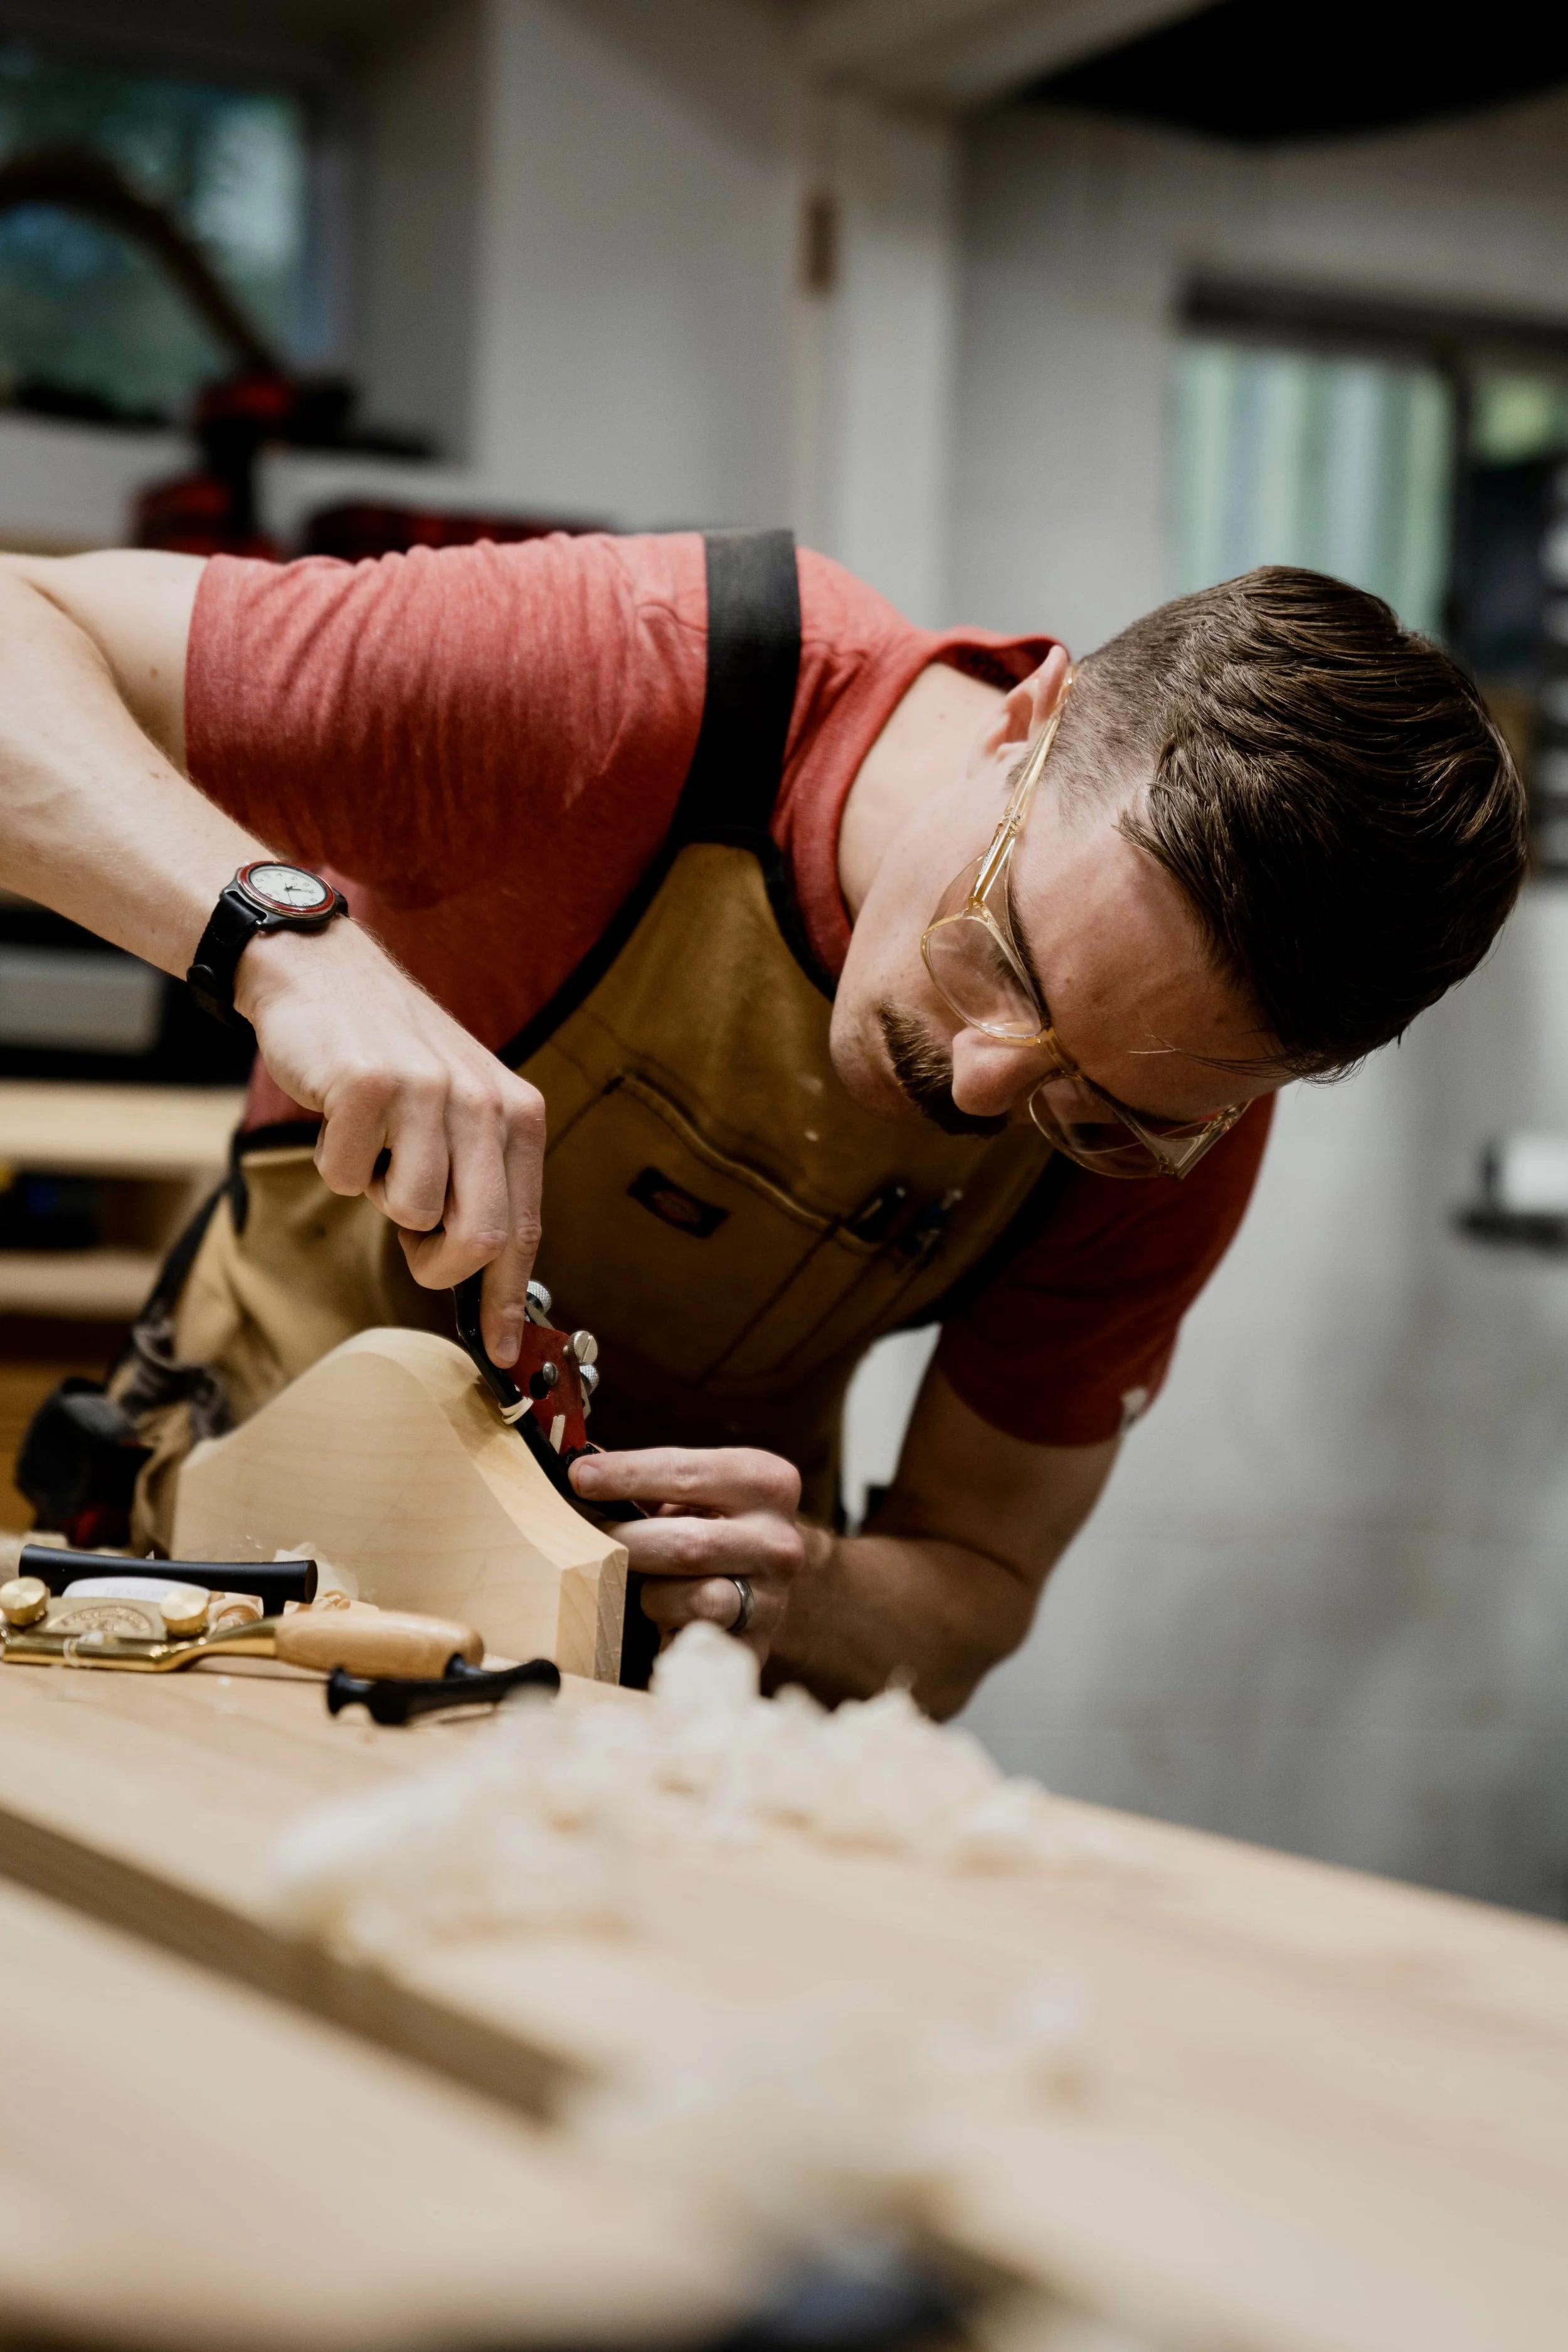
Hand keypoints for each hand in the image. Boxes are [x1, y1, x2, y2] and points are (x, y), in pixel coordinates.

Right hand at [237, 920, 544, 1366]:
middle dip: (439, 1263)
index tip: (504, 1352)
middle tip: (412, 1240)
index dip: (509, 1299)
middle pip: (480, 1237)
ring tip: (376, 1145)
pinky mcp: (370, 1085)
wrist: (324, 974)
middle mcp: (484, 1102)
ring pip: (410, 1212)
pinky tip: (340, 1116)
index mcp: (516, 1115)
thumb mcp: (457, 1112)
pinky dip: (335, 1162)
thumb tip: (481, 1277)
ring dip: (379, 1195)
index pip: (524, 1228)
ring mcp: (429, 1092)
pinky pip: (347, 1177)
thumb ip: (477, 1182)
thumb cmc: (391, 1059)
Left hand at [569, 1445, 803, 1659]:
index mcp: (768, 1483)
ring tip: (647, 1583)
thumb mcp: (691, 1493)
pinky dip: (667, 1628)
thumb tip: (579, 1469)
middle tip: (576, 1536)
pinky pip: (693, 1640)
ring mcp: (773, 1599)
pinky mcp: (755, 1647)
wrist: (760, 1584)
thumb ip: (644, 1479)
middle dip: (624, 1541)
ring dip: (654, 1594)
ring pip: (695, 1599)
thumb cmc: (711, 1526)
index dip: (627, 1475)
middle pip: (686, 1545)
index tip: (578, 1477)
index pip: (687, 1474)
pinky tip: (663, 1618)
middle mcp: (780, 1541)